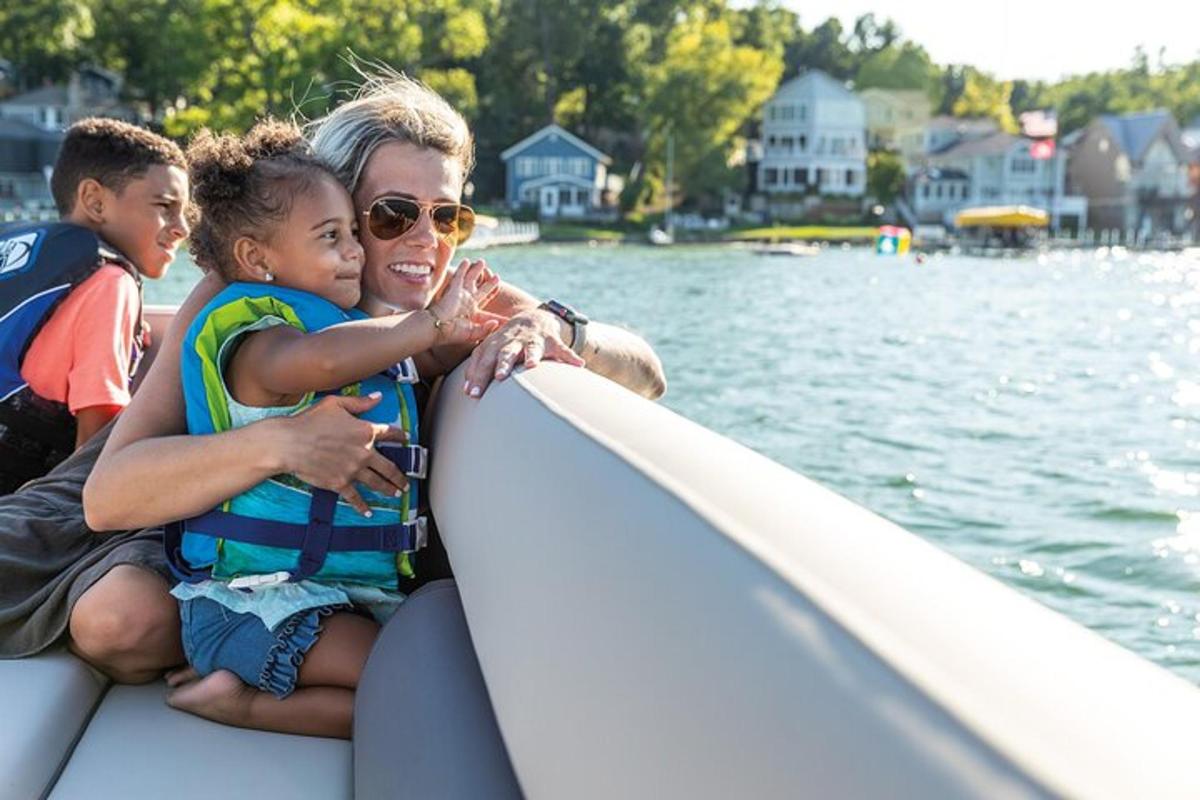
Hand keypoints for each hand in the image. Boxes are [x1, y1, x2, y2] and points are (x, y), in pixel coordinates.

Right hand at [281, 393, 408, 515]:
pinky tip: (368, 512)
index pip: (389, 433)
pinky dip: (362, 506)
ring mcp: (353, 470)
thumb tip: (378, 398)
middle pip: (389, 467)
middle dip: (399, 476)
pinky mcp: (340, 483)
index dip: (399, 436)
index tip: (405, 440)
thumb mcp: (335, 404)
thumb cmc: (310, 421)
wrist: (290, 443)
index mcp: (365, 431)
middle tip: (405, 482)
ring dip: (388, 489)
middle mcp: (364, 452)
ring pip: (377, 483)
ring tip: (396, 494)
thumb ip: (360, 402)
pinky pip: (355, 497)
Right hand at [430, 259, 502, 345]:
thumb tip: (496, 323)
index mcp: (474, 315)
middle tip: (497, 277)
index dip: (499, 317)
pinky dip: (463, 268)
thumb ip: (486, 329)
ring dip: (477, 271)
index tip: (509, 319)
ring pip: (471, 279)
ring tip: (482, 262)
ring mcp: (462, 295)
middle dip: (490, 284)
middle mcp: (469, 303)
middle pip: (482, 291)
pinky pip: (460, 276)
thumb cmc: (453, 332)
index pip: (490, 314)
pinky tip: (467, 261)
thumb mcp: (473, 334)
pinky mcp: (454, 289)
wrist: (437, 327)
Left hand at [462, 308, 585, 397]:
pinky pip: (562, 349)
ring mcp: (533, 340)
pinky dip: (570, 357)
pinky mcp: (552, 341)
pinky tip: (578, 365)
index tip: (472, 394)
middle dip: (503, 364)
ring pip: (532, 348)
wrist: (533, 318)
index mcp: (495, 344)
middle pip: (506, 353)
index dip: (478, 376)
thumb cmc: (507, 342)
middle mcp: (513, 341)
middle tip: (499, 377)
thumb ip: (477, 368)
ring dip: (532, 355)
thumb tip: (466, 391)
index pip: (484, 360)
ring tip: (532, 365)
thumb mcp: (490, 350)